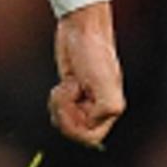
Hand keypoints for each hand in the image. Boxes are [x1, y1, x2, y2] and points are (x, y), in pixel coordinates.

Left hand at [48, 1, 124, 147]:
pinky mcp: (71, 94)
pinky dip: (56, 101)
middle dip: (64, 115)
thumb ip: (107, 107)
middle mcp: (98, 109)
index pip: (91, 137)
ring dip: (59, 106)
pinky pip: (59, 111)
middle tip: (66, 92)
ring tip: (66, 86)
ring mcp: (83, 102)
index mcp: (111, 109)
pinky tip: (62, 85)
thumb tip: (94, 122)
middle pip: (75, 132)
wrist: (81, 29)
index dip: (76, 126)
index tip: (73, 104)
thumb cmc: (94, 52)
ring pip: (65, 123)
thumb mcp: (104, 81)